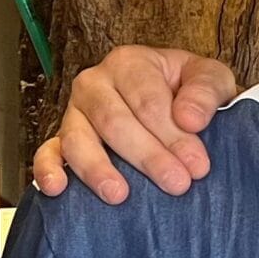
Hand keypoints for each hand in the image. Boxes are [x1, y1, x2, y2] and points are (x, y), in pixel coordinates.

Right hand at [30, 47, 237, 203]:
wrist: (176, 102)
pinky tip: (57, 188)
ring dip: (98, 169)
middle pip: (115, 122)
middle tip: (176, 184)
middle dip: (147, 156)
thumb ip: (205, 93)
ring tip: (120, 195)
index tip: (197, 165)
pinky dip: (48, 170)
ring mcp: (74, 113)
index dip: (173, 134)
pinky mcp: (61, 140)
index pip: (148, 101)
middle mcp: (94, 84)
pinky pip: (47, 153)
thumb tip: (189, 119)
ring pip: (78, 139)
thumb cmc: (190, 90)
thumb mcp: (212, 79)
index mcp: (129, 63)